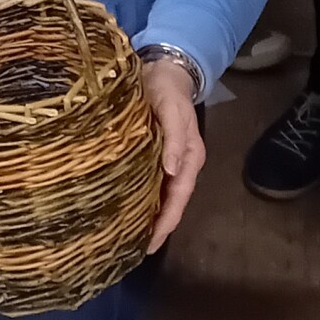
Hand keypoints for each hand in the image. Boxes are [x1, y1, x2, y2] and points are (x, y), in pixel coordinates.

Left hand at [142, 59, 206, 249]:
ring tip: (130, 238)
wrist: (162, 69)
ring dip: (151, 216)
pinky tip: (129, 208)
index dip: (166, 222)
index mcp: (189, 156)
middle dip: (158, 227)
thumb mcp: (171, 108)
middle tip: (134, 250)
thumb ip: (173, 137)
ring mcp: (169, 160)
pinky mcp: (156, 154)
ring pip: (162, 195)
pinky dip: (144, 199)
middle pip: (172, 202)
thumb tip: (171, 171)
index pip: (179, 196)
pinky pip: (152, 183)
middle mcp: (181, 163)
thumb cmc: (166, 89)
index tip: (150, 244)